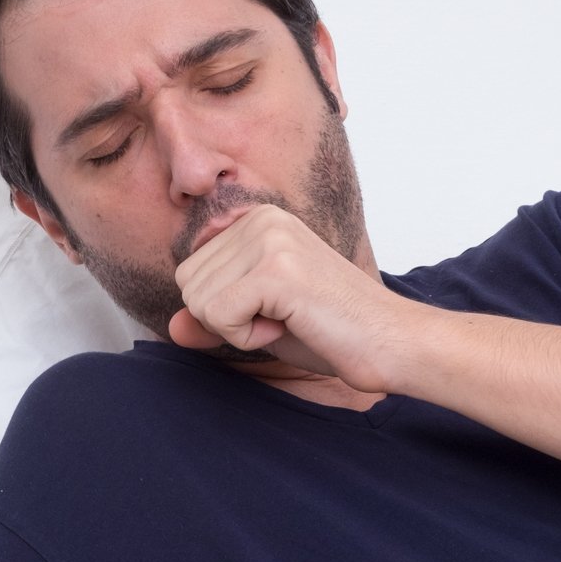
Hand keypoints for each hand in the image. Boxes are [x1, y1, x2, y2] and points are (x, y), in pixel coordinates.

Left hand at [168, 204, 420, 390]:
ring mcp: (270, 240)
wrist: (389, 342)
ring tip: (289, 320)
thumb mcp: (259, 323)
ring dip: (240, 330)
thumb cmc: (333, 331)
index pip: (190, 273)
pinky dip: (248, 338)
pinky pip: (219, 317)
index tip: (274, 310)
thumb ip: (214, 319)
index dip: (223, 310)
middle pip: (188, 286)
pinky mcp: (276, 270)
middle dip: (226, 320)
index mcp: (258, 220)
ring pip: (199, 303)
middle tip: (282, 318)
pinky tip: (290, 325)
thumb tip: (171, 327)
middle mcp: (262, 219)